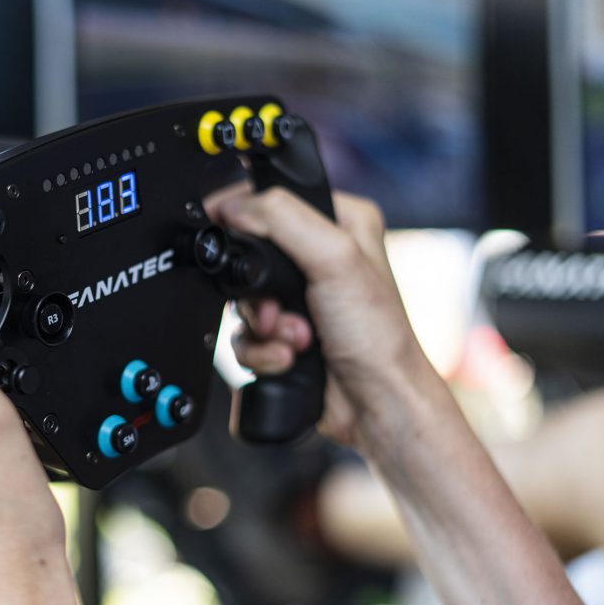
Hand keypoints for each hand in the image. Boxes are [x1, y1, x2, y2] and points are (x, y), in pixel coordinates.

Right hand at [207, 187, 442, 454]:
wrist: (376, 404)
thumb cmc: (379, 338)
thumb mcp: (334, 259)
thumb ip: (281, 220)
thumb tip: (231, 206)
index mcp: (340, 221)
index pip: (272, 200)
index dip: (243, 219)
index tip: (225, 232)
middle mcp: (319, 257)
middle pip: (249, 256)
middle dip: (258, 293)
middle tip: (281, 308)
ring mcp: (299, 299)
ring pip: (243, 301)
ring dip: (263, 327)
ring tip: (297, 339)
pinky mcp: (283, 334)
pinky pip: (245, 335)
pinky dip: (261, 351)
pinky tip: (290, 358)